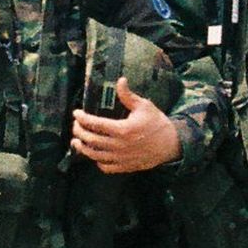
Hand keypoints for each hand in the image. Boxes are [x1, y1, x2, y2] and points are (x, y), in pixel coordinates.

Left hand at [68, 88, 182, 173]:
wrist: (171, 144)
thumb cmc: (157, 123)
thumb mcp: (144, 106)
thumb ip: (128, 95)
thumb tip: (120, 80)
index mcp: (123, 129)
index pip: (95, 124)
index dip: (82, 118)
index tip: (76, 113)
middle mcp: (119, 146)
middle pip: (91, 140)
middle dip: (79, 132)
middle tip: (76, 125)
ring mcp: (121, 158)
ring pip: (95, 155)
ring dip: (83, 148)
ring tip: (76, 141)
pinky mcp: (125, 166)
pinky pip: (105, 167)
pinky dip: (97, 161)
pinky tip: (94, 154)